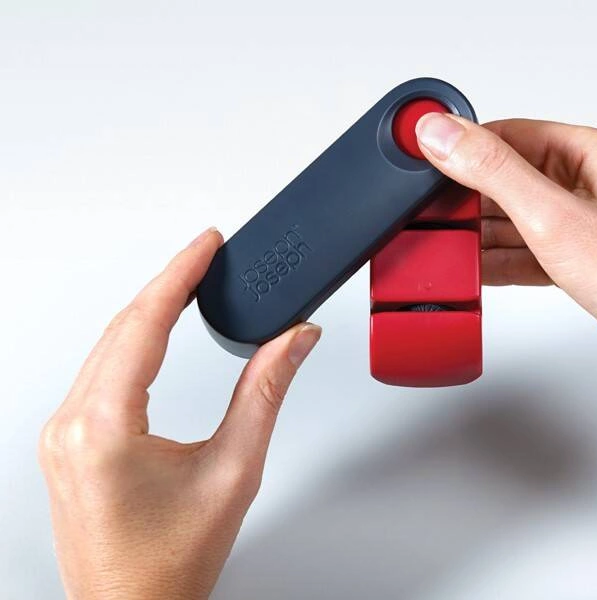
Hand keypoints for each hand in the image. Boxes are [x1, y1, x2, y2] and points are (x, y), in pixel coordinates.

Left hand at [38, 228, 321, 598]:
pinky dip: (130, 341)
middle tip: (205, 255)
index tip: (206, 245)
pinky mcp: (66, 443)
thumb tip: (292, 342)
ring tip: (186, 283)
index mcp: (104, 428)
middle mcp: (71, 426)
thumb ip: (265, 394)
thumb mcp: (234, 471)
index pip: (144, 324)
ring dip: (147, 310)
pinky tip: (152, 330)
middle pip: (121, 327)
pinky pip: (96, 372)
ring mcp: (61, 435)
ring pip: (105, 347)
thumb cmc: (170, 562)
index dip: (179, 274)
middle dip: (166, 284)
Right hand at [415, 115, 596, 489]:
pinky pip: (528, 248)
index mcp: (592, 152)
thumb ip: (492, 172)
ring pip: (517, 216)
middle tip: (432, 214)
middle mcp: (591, 181)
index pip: (512, 133)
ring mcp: (586, 221)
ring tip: (447, 246)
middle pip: (511, 177)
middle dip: (471, 198)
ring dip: (483, 233)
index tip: (426, 162)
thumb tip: (444, 134)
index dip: (466, 148)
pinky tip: (476, 270)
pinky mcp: (582, 257)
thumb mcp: (551, 216)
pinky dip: (502, 259)